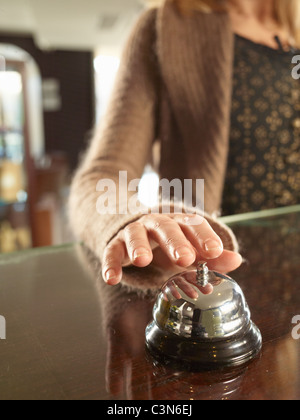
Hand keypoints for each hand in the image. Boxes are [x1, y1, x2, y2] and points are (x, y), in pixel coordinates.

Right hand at [102, 213, 241, 284]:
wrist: (134, 231)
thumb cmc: (167, 245)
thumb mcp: (189, 251)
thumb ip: (210, 257)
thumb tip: (237, 260)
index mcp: (178, 223)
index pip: (193, 225)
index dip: (204, 237)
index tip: (215, 251)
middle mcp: (156, 224)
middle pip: (165, 227)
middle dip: (175, 241)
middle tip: (185, 258)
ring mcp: (134, 232)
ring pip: (135, 234)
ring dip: (138, 246)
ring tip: (142, 261)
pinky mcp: (115, 244)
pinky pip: (111, 251)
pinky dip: (110, 263)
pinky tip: (112, 278)